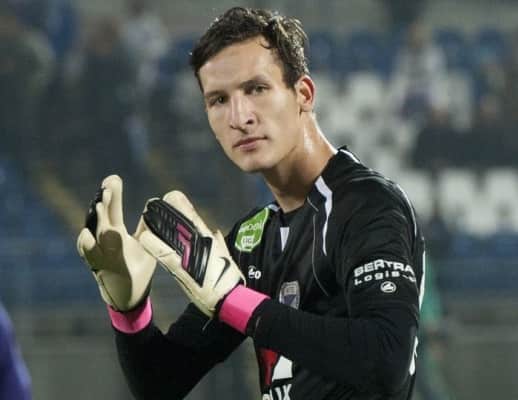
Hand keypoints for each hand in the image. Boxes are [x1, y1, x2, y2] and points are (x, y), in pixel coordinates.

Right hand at [76, 175, 155, 310]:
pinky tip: (86, 235)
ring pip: (95, 236)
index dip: (112, 195)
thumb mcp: (146, 244)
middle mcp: (104, 242)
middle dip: (104, 204)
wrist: (129, 296)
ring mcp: (101, 255)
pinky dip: (87, 248)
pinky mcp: (101, 270)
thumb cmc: (137, 267)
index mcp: (115, 233)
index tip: (113, 178)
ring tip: (98, 206)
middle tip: (107, 188)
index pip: (113, 210)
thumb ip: (148, 226)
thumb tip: (156, 203)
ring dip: (97, 222)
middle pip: (102, 219)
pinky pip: (91, 258)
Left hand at [138, 191, 244, 317]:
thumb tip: (213, 232)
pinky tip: (144, 238)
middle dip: (170, 211)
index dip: (183, 208)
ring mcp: (193, 256)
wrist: (231, 300)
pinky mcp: (184, 270)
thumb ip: (217, 243)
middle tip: (157, 200)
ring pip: (173, 237)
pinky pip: (167, 256)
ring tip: (149, 212)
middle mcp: (202, 245)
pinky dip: (155, 246)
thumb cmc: (229, 281)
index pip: (195, 220)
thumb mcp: (224, 257)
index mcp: (210, 242)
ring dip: (160, 225)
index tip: (172, 196)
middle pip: (185, 224)